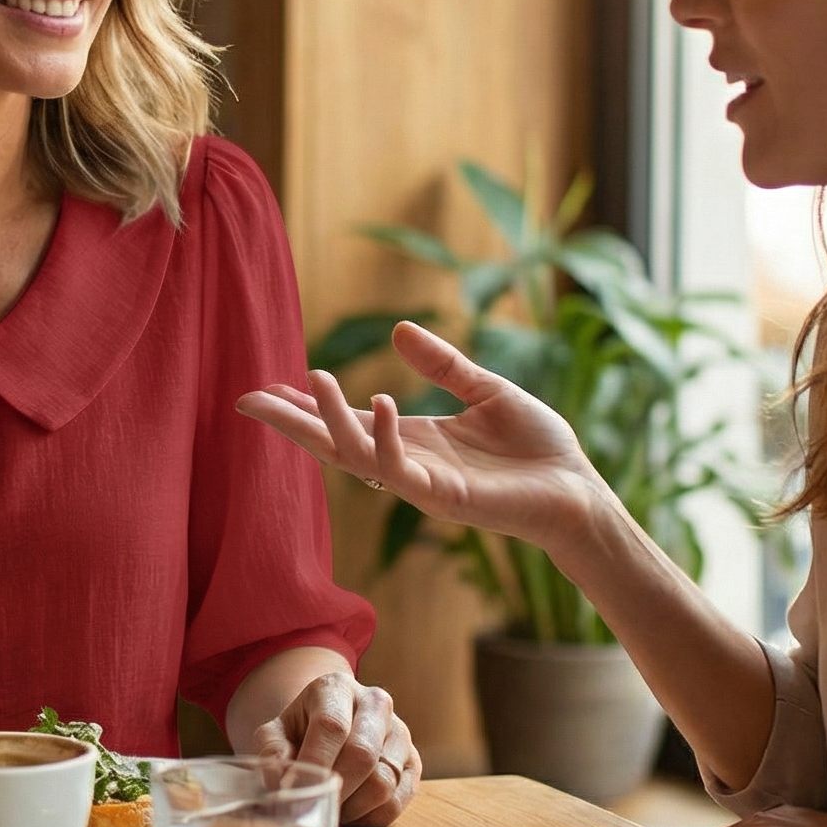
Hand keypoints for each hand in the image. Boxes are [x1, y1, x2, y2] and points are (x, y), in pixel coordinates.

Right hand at [236, 320, 606, 557]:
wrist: (578, 491)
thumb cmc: (537, 448)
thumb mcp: (485, 389)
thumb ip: (443, 363)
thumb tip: (397, 329)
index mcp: (411, 438)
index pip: (345, 421)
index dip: (306, 406)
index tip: (266, 387)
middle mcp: (406, 462)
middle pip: (331, 443)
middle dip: (289, 424)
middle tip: (247, 400)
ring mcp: (420, 482)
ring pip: (356, 455)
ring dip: (328, 420)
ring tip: (310, 380)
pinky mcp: (443, 497)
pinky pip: (400, 469)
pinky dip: (384, 436)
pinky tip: (379, 402)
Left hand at [254, 668, 419, 826]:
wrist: (330, 725)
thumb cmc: (300, 730)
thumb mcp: (276, 732)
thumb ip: (272, 752)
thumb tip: (283, 781)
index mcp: (337, 688)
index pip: (331, 725)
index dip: (314, 763)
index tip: (296, 793)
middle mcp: (375, 704)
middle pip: (363, 755)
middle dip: (335, 790)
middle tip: (314, 809)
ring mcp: (400, 733)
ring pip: (383, 782)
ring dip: (352, 807)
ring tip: (330, 808)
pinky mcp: (414, 763)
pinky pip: (397, 802)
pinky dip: (370, 816)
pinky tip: (351, 811)